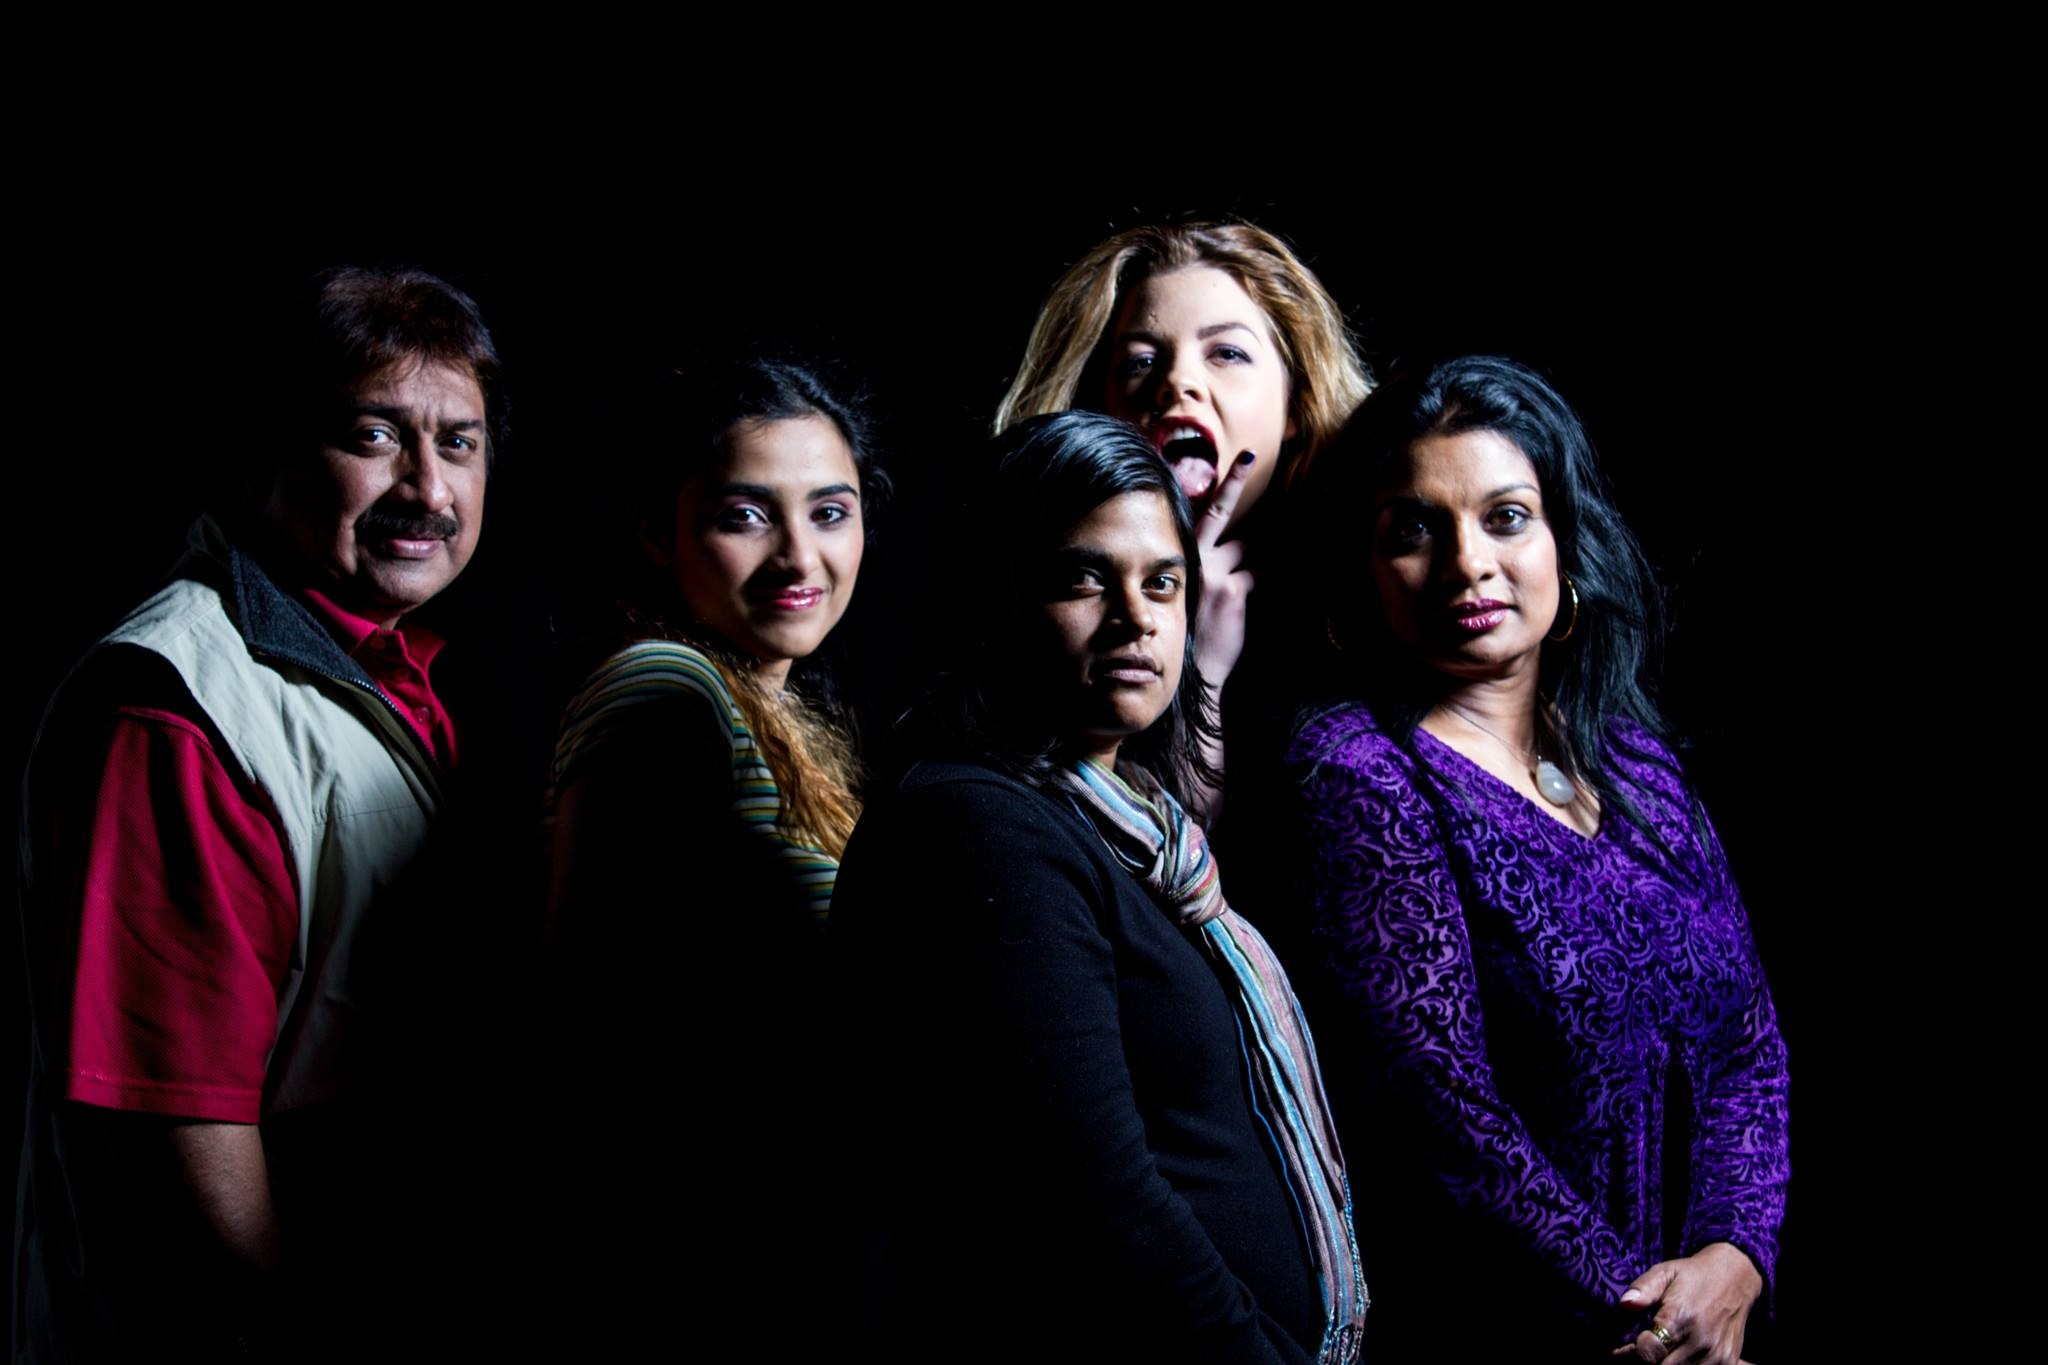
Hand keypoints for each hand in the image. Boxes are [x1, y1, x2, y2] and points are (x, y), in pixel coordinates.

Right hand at [1192, 451, 1256, 689]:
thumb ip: (1204, 567)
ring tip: (1234, 590)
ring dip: (1247, 564)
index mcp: (1181, 557)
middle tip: (1249, 457)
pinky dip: (1257, 586)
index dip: (1229, 483)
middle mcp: (1196, 557)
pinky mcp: (1235, 590)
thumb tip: (1233, 550)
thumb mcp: (1186, 594)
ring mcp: (1216, 571)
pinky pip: (1258, 577)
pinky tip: (1247, 602)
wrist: (1194, 670)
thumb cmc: (1190, 633)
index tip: (1246, 457)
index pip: (1206, 512)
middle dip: (1237, 484)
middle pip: (1223, 513)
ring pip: (1246, 552)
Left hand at [1610, 1242, 1761, 1364]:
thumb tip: (1624, 1304)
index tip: (1619, 1350)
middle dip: (1646, 1362)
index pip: (1648, 1353)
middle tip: (1639, 1351)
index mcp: (1680, 1318)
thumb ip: (1643, 1289)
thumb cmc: (1693, 1276)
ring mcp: (1716, 1355)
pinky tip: (1675, 1356)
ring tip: (1657, 1353)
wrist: (1736, 1278)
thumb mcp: (1664, 1272)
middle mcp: (1700, 1341)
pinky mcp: (1727, 1361)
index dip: (1629, 1354)